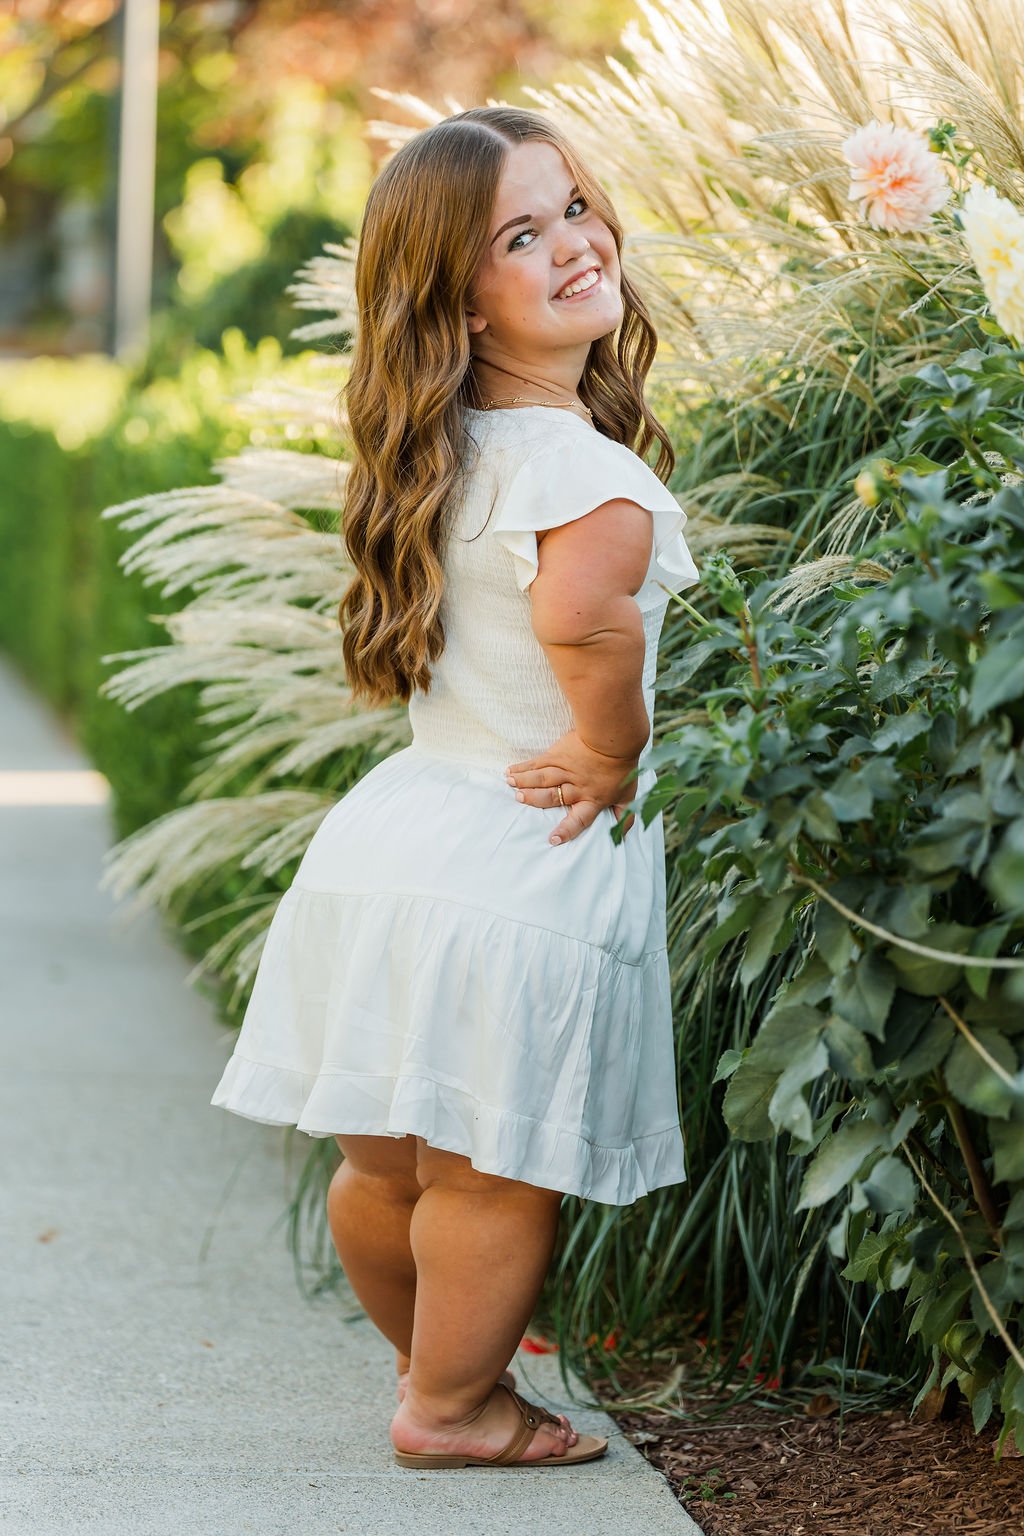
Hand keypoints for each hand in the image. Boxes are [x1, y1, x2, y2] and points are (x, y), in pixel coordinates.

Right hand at [506, 729, 641, 845]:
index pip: (579, 819)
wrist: (615, 738)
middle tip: (519, 799)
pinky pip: (537, 763)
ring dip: (524, 782)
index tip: (553, 839)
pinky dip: (523, 767)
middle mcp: (576, 786)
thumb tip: (623, 838)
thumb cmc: (622, 768)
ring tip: (509, 784)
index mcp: (592, 799)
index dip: (567, 830)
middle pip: (553, 796)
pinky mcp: (558, 754)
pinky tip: (510, 771)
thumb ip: (624, 817)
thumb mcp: (628, 795)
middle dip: (535, 799)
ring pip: (542, 778)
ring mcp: (565, 769)